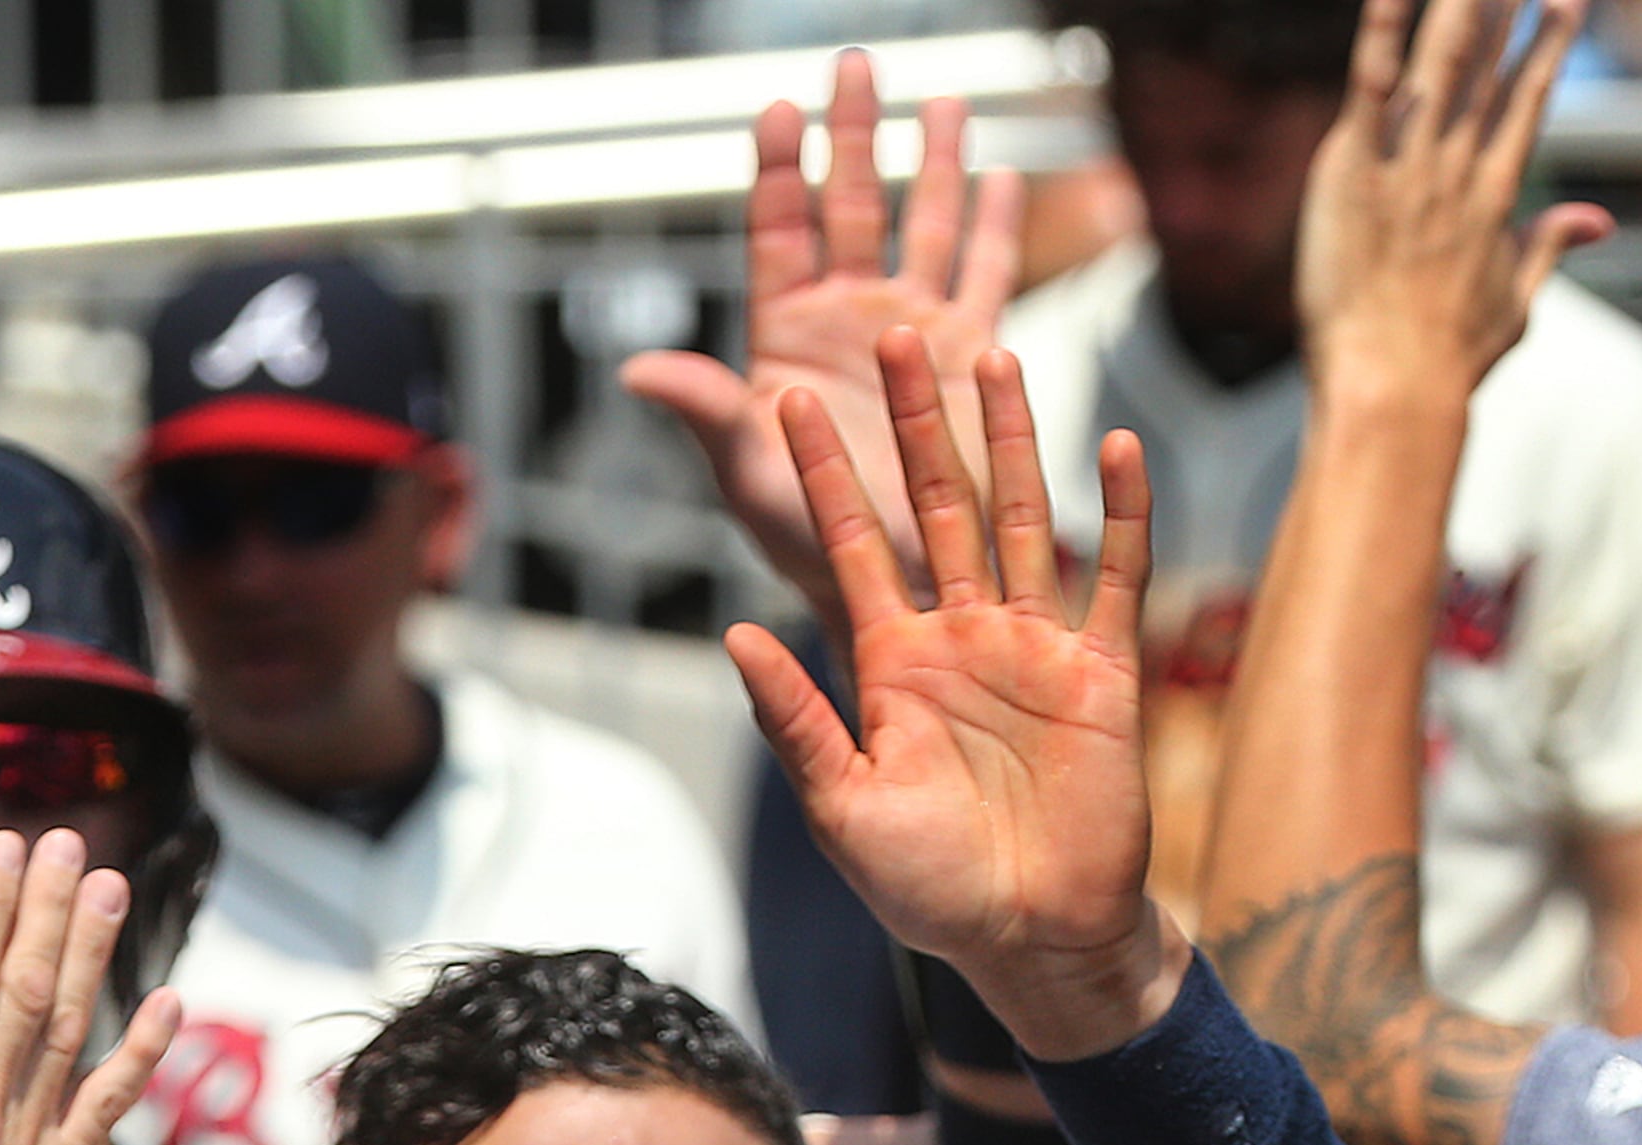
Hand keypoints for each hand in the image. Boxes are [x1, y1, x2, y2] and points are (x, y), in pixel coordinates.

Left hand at [622, 52, 1022, 631]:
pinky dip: (995, 227)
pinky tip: (1004, 177)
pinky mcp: (964, 356)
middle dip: (854, 135)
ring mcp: (908, 330)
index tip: (779, 109)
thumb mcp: (746, 474)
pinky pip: (985, 278)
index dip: (779, 169)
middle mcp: (845, 318)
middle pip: (848, 205)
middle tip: (856, 65)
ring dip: (932, 164)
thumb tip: (636, 368)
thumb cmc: (806, 540)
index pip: (779, 232)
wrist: (890, 583)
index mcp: (785, 334)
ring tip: (941, 101)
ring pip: (921, 226)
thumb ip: (704, 411)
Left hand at [729, 335, 1178, 1060]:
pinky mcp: (1103, 674)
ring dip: (1009, 439)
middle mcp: (960, 639)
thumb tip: (736, 633)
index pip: (850, 547)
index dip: (821, 475)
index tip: (785, 401)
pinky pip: (1116, 577)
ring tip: (991, 351)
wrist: (1033, 940)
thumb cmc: (930, 892)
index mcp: (891, 665)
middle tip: (893, 332)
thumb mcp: (842, 809)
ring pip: (1020, 518)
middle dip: (913, 423)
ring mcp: (1035, 649)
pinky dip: (1120, 512)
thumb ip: (796, 719)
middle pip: (936, 505)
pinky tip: (1114, 442)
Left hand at [1295, 0, 1612, 416]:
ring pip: (1441, 59)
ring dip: (1459, 4)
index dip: (1547, 45)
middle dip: (1504, 4)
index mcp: (1495, 194)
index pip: (1527, 99)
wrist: (1394, 390)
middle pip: (1487, 63)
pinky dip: (1379, 32)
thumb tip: (1598, 221)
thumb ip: (1550, 248)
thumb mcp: (1514, 303)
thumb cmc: (1448, 363)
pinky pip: (1369, 86)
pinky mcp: (1355, 172)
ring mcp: (1408, 166)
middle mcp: (1457, 168)